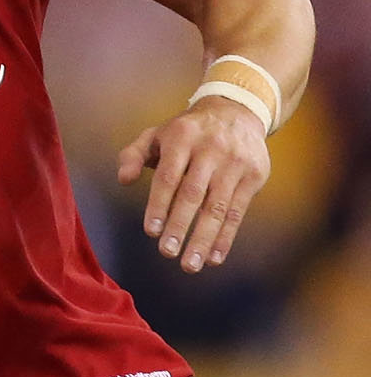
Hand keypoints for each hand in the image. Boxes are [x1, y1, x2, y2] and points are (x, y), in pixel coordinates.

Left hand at [118, 96, 269, 272]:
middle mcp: (210, 150)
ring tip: (190, 264)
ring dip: (204, 238)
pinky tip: (214, 257)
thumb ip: (133, 155)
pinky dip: (226, 237)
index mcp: (182, 138)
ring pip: (218, 207)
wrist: (236, 112)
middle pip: (193, 194)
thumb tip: (123, 180)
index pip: (168, 177)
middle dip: (181, 226)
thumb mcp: (156, 135)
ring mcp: (235, 163)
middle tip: (168, 253)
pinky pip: (238, 211)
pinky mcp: (254, 176)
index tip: (151, 231)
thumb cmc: (186, 131)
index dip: (159, 205)